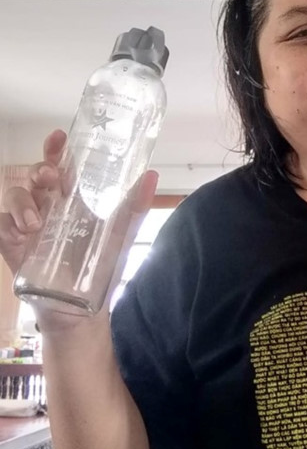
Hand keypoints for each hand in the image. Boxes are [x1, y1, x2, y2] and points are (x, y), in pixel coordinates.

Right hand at [0, 130, 157, 331]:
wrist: (83, 311)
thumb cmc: (101, 270)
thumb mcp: (122, 237)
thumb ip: (135, 208)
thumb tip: (150, 175)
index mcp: (73, 200)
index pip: (62, 166)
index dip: (57, 149)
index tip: (60, 137)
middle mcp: (49, 207)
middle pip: (36, 176)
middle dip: (40, 170)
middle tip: (52, 179)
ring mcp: (28, 226)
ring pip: (15, 195)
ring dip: (22, 200)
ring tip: (36, 221)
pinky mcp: (14, 247)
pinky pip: (1, 226)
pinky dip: (7, 223)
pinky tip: (22, 232)